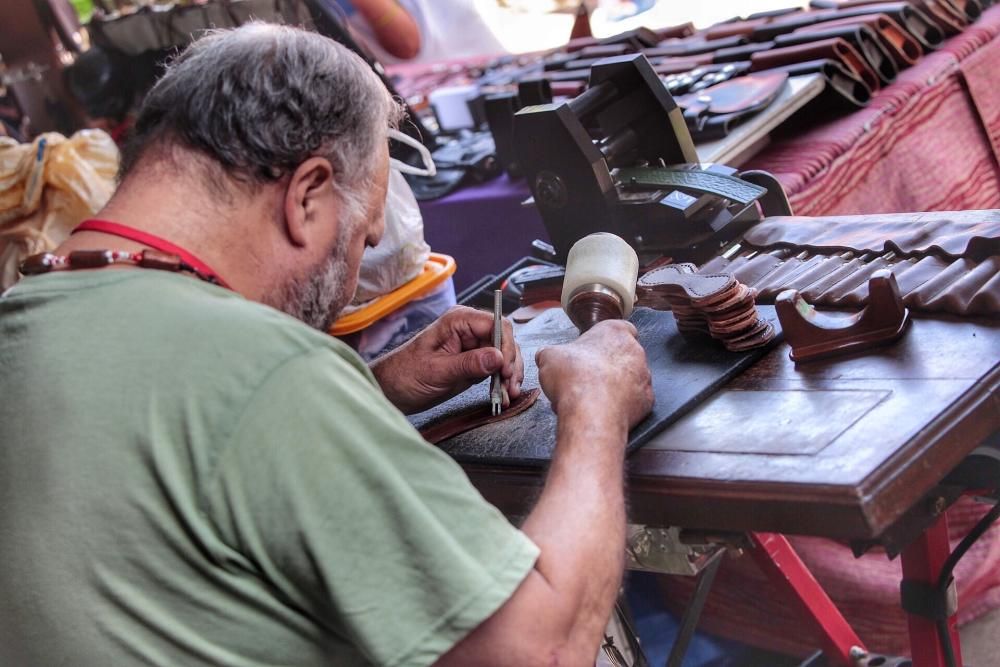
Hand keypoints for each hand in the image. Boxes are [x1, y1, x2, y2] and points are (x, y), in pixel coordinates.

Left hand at [370, 305, 523, 414]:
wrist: (391, 390)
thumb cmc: (405, 375)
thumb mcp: (437, 371)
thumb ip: (468, 364)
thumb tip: (497, 357)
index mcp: (458, 321)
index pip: (496, 324)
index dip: (505, 346)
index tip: (505, 369)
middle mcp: (469, 329)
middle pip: (504, 339)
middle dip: (511, 363)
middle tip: (509, 385)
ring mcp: (473, 346)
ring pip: (504, 355)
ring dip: (510, 374)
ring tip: (508, 394)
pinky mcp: (474, 362)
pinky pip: (496, 368)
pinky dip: (503, 381)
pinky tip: (503, 394)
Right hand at [536, 320, 652, 431]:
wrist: (590, 413)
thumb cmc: (572, 378)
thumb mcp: (548, 357)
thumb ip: (550, 353)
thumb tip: (546, 356)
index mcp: (615, 331)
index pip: (618, 328)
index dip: (603, 340)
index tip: (591, 351)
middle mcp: (635, 351)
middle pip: (623, 354)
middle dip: (606, 364)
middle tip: (586, 377)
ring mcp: (644, 376)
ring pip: (630, 378)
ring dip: (614, 384)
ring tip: (592, 396)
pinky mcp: (647, 401)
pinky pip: (634, 400)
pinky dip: (622, 404)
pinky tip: (604, 409)